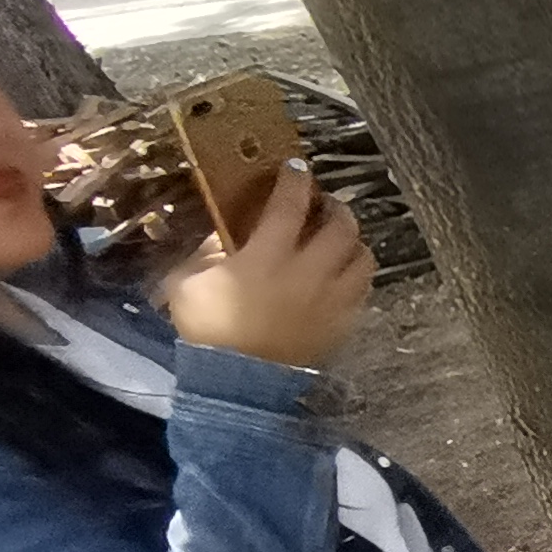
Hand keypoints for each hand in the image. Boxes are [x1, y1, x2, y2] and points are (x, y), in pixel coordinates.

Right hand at [160, 167, 373, 370]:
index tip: (297, 168)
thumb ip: (207, 251)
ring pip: (363, 258)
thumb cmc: (207, 330)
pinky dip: (355, 275)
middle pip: (342, 227)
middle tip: (323, 204)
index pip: (290, 205)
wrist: (237, 383)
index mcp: (267, 257)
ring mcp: (332, 300)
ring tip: (339, 239)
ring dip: (354, 242)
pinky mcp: (343, 324)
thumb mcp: (188, 282)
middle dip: (336, 208)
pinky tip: (340, 275)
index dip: (296, 181)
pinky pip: (363, 291)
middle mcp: (309, 273)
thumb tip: (224, 234)